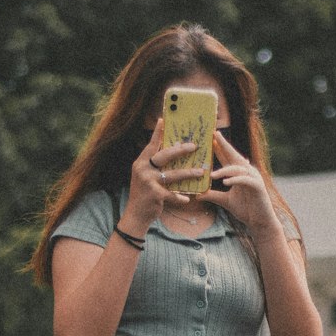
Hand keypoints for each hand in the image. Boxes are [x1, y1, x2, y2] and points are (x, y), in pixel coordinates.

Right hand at [123, 119, 202, 236]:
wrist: (135, 215)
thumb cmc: (144, 194)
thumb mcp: (145, 177)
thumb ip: (153, 165)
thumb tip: (170, 152)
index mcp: (141, 163)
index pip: (151, 145)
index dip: (157, 133)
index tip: (163, 120)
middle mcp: (143, 169)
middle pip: (164, 155)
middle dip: (180, 150)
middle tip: (194, 146)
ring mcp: (148, 181)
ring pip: (172, 174)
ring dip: (188, 173)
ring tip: (201, 171)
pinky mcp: (154, 194)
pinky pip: (171, 194)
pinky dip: (180, 197)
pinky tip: (188, 199)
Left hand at [202, 131, 281, 235]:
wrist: (259, 222)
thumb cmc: (245, 209)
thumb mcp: (225, 201)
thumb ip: (213, 195)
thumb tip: (198, 195)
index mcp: (239, 173)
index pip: (228, 158)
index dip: (220, 148)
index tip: (210, 137)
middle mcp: (247, 172)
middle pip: (234, 155)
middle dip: (224, 145)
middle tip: (215, 135)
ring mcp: (253, 178)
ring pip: (238, 169)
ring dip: (225, 170)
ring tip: (212, 175)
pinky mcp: (258, 187)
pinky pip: (245, 180)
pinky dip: (236, 180)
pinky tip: (226, 182)